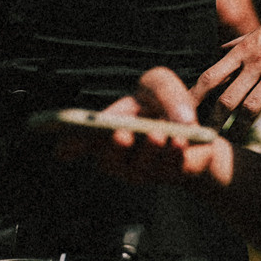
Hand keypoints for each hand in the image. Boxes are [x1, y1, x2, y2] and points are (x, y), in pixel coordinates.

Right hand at [85, 66, 239, 188]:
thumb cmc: (164, 103)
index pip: (78, 144)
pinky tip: (180, 141)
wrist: (197, 124)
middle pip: (108, 160)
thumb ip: (163, 89)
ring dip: (149, 150)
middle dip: (114, 148)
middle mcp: (117, 155)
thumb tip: (182, 119)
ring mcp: (140, 170)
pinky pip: (168, 170)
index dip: (70, 146)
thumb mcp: (160, 84)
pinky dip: (173, 154)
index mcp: (105, 130)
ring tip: (158, 134)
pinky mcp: (167, 175)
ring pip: (140, 168)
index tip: (63, 149)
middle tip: (122, 134)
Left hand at [191, 18, 260, 125]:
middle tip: (207, 134)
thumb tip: (208, 61)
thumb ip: (230, 49)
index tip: (185, 110)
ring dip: (240, 127)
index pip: (211, 77)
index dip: (195, 96)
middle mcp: (255, 63)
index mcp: (240, 51)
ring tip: (233, 138)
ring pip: (252, 107)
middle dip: (215, 119)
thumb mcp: (249, 36)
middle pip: (228, 98)